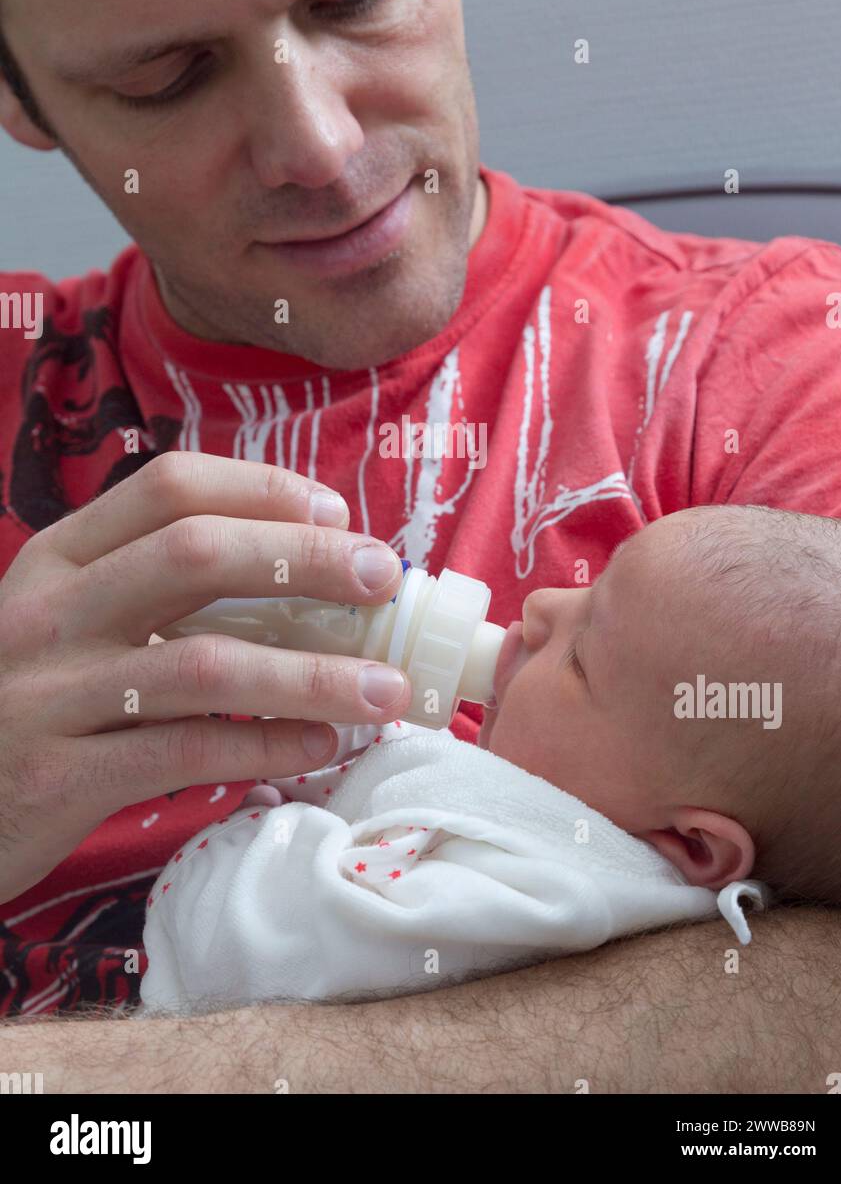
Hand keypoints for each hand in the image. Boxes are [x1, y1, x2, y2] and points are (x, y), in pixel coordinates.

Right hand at [0, 452, 410, 901]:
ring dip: (312, 672)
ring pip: (204, 661)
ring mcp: (49, 691)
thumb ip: (152, 590)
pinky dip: (267, 744)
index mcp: (59, 557)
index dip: (263, 490)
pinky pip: (187, 749)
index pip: (169, 487)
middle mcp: (50, 609)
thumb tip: (300, 571)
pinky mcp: (60, 774)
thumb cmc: (27, 703)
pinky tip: (320, 746)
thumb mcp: (67, 623)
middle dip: (306, 560)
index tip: (335, 511)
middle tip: (385, 580)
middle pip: (195, 554)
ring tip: (385, 689)